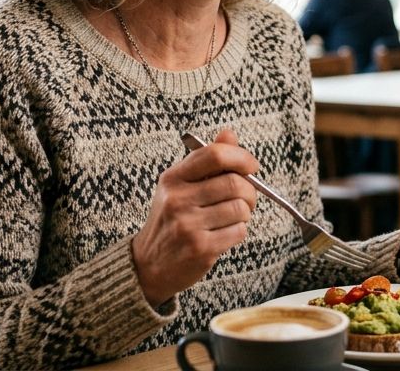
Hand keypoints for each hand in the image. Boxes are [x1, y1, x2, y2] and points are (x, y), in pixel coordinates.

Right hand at [132, 129, 258, 306]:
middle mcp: (177, 199)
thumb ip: (206, 161)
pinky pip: (238, 231)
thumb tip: (230, 133)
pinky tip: (225, 234)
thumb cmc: (171, 220)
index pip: (214, 154)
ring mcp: (188, 225)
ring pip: (240, 208)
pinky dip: (239, 231)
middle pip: (234, 183)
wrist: (147, 265)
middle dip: (250, 191)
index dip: (241, 157)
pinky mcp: (200, 248)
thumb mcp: (179, 186)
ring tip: (233, 218)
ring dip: (245, 213)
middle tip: (247, 199)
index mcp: (173, 178)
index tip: (251, 166)